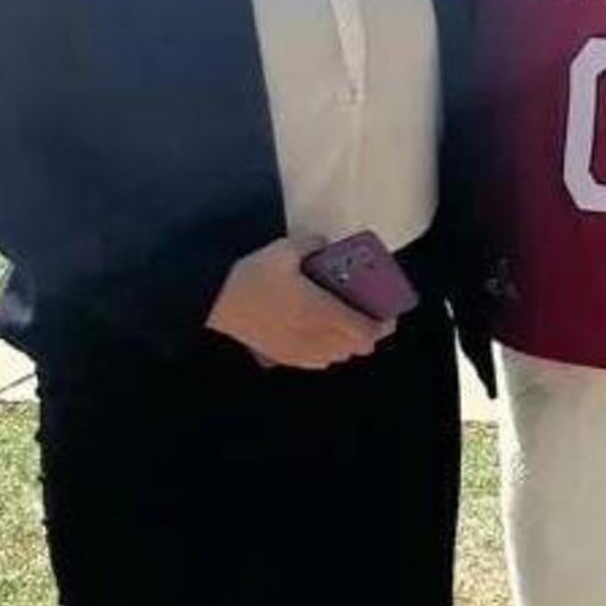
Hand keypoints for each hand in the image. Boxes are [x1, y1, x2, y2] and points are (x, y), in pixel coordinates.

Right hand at [207, 238, 388, 369]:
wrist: (217, 302)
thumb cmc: (253, 276)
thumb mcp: (284, 250)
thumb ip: (312, 244)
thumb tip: (326, 243)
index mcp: (321, 313)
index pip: (365, 332)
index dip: (382, 326)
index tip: (388, 315)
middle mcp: (315, 338)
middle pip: (356, 348)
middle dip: (367, 335)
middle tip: (368, 316)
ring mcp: (298, 351)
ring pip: (337, 357)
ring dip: (347, 344)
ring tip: (344, 325)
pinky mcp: (282, 357)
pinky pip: (316, 362)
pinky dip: (326, 352)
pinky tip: (318, 336)